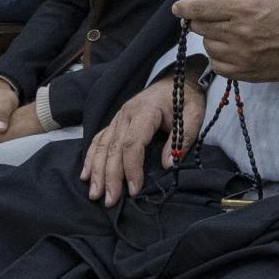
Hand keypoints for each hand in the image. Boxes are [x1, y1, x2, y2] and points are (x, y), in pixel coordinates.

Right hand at [80, 74, 199, 206]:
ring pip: (102, 145)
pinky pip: (99, 139)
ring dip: (96, 171)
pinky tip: (85, 174)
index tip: (134, 189)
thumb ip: (182, 139)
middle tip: (110, 200)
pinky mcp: (116, 121)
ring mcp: (118, 117)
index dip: (131, 168)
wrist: (178, 78)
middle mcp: (126, 114)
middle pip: (113, 148)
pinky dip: (90, 158)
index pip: (132, 143)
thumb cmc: (187, 98)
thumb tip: (168, 164)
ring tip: (94, 194)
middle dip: (110, 176)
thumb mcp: (193, 115)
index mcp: (145, 111)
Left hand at [172, 0, 278, 81]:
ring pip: (207, 46)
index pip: (201, 8)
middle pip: (200, 27)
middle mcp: (237, 31)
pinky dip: (221, 57)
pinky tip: (233, 51)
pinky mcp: (245, 72)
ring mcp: (240, 55)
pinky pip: (218, 65)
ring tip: (231, 36)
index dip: (185, 8)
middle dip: (202, 21)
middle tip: (214, 19)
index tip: (178, 9)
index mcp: (242, 7)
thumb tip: (219, 5)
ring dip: (214, 39)